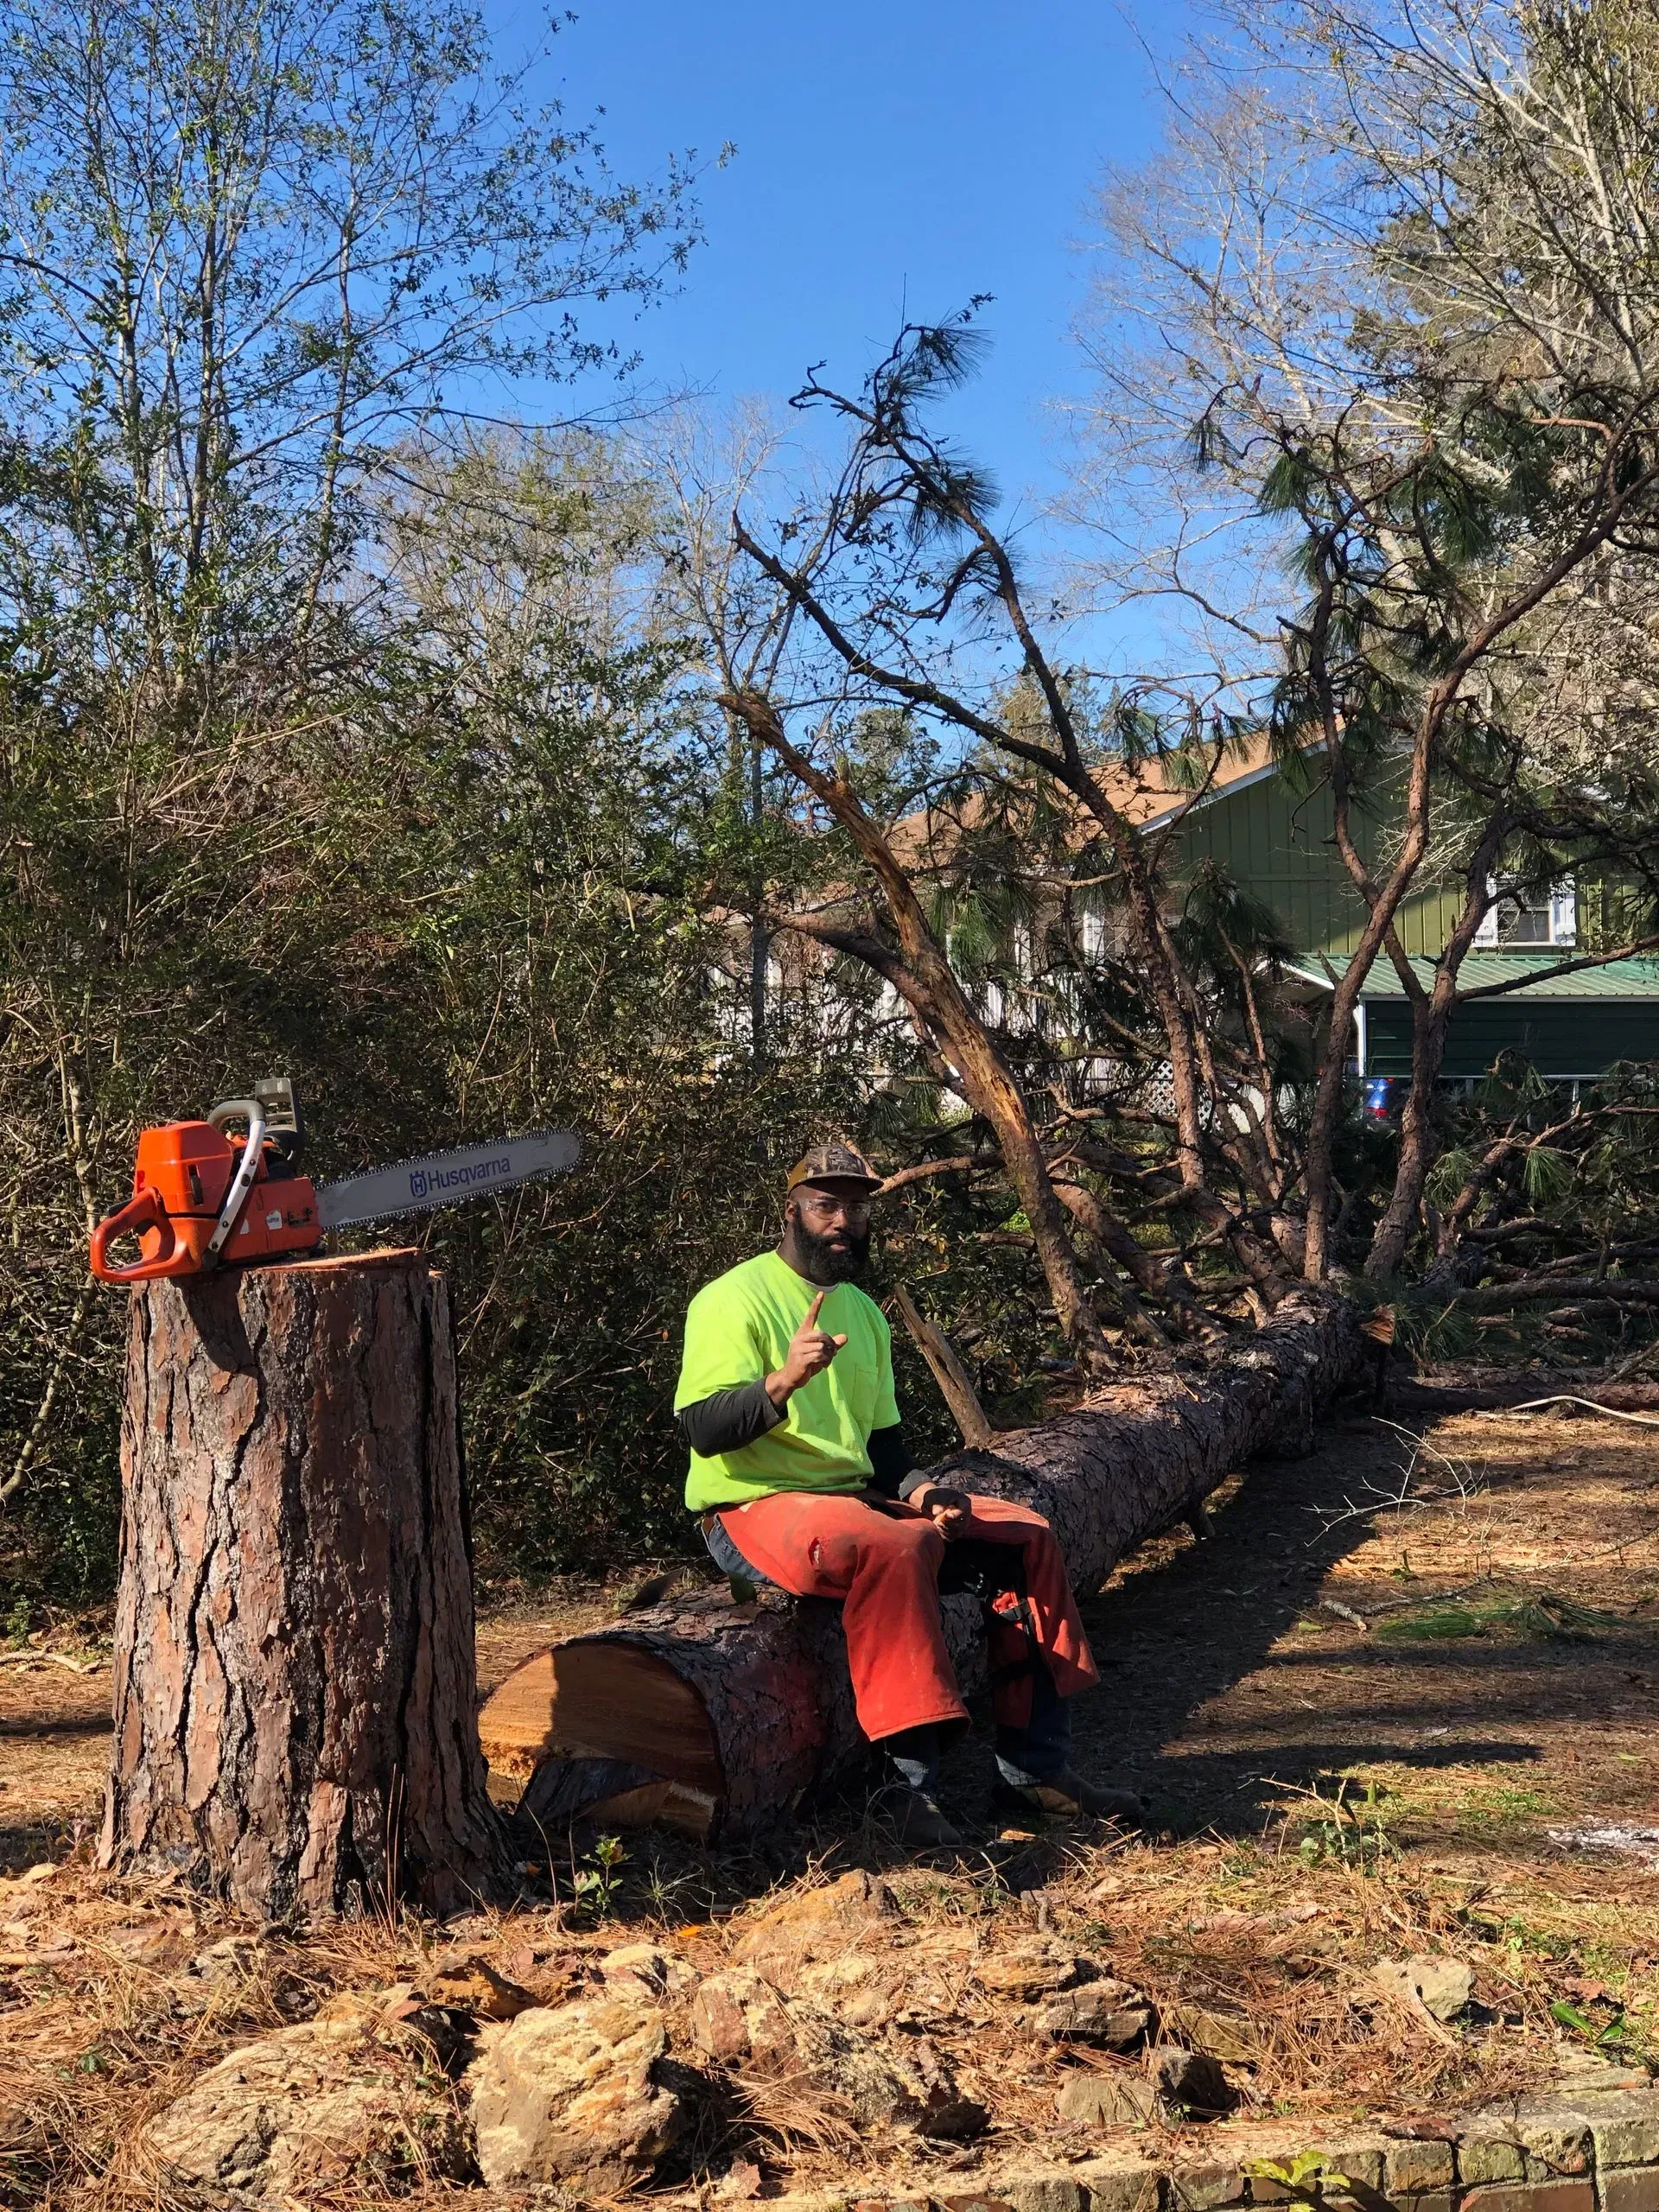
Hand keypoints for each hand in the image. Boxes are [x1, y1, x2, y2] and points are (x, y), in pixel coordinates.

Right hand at [765, 1291, 847, 1405]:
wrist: (791, 1377)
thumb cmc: (806, 1364)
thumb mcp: (820, 1353)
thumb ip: (832, 1345)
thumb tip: (845, 1337)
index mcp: (802, 1334)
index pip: (810, 1316)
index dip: (816, 1305)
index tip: (822, 1293)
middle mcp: (799, 1338)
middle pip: (822, 1334)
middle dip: (831, 1344)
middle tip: (832, 1353)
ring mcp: (798, 1348)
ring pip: (823, 1347)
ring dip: (829, 1356)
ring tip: (825, 1362)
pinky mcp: (801, 1358)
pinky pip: (820, 1355)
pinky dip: (825, 1361)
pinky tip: (822, 1366)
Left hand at [911, 1484, 969, 1538]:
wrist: (931, 1503)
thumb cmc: (934, 1497)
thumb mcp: (934, 1497)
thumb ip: (936, 1504)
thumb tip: (937, 1512)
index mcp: (964, 1502)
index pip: (964, 1511)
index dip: (955, 1515)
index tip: (945, 1515)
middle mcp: (966, 1514)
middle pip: (962, 1524)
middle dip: (949, 1524)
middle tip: (938, 1521)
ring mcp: (962, 1523)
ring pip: (958, 1532)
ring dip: (946, 1530)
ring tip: (936, 1524)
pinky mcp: (956, 1531)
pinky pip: (952, 1537)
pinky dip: (944, 1535)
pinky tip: (937, 1529)